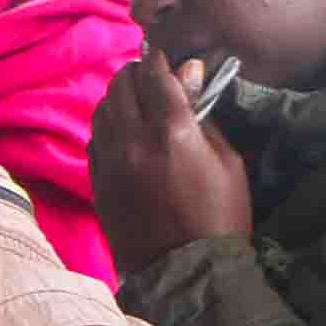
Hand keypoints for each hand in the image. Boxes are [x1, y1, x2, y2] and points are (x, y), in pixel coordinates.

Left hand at [95, 44, 252, 270]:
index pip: (157, 77)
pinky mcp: (96, 177)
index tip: (167, 56)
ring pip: (103, 107)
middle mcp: (132, 140)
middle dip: (137, 73)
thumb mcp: (229, 163)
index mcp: (171, 133)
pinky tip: (124, 128)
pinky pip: (96, 135)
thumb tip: (189, 76)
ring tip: (138, 99)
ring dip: (119, 95)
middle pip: (122, 84)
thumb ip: (203, 117)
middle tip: (151, 75)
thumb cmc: (220, 216)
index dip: (162, 60)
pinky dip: (109, 122)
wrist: (184, 269)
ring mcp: (108, 159)